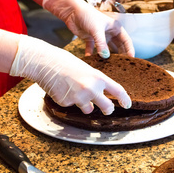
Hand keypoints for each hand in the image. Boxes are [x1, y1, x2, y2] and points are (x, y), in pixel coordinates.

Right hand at [10, 35, 131, 114]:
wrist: (46, 62)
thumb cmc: (65, 62)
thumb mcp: (87, 69)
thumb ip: (96, 82)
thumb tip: (101, 94)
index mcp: (98, 77)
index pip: (118, 90)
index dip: (125, 99)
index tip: (127, 104)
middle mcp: (91, 89)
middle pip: (107, 107)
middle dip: (108, 109)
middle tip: (107, 109)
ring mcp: (79, 97)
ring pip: (88, 110)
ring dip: (85, 105)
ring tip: (75, 90)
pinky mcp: (66, 103)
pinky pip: (72, 106)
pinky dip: (68, 100)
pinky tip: (62, 89)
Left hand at [42, 0, 134, 57]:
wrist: (72, 11)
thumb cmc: (87, 15)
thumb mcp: (97, 30)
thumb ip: (102, 44)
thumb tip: (106, 57)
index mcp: (115, 28)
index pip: (126, 40)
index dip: (129, 50)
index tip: (131, 59)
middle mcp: (109, 32)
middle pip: (118, 46)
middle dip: (120, 55)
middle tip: (121, 66)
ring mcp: (100, 36)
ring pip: (106, 49)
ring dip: (106, 56)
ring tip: (108, 65)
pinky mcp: (90, 39)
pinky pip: (93, 49)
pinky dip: (92, 55)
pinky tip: (91, 61)